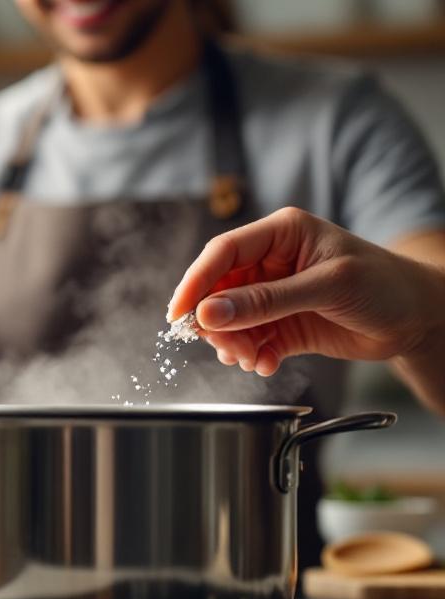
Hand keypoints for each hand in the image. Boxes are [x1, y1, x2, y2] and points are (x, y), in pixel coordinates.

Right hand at [168, 207, 444, 376]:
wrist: (420, 318)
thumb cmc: (386, 285)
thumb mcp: (326, 287)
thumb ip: (266, 301)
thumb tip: (210, 313)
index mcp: (282, 234)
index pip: (223, 253)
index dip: (195, 282)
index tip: (179, 314)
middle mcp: (272, 262)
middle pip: (219, 290)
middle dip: (216, 321)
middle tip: (223, 346)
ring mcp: (275, 294)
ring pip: (230, 319)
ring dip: (233, 343)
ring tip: (250, 358)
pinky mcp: (281, 323)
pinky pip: (250, 340)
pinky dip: (251, 355)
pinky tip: (266, 364)